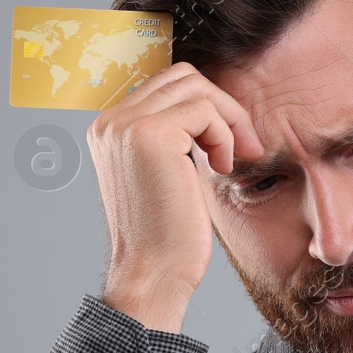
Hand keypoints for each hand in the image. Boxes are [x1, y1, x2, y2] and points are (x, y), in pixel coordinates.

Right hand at [86, 61, 262, 330]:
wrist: (153, 274)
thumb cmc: (166, 236)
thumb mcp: (167, 175)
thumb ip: (175, 138)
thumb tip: (209, 109)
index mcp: (109, 129)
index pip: (166, 86)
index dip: (207, 109)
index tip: (229, 146)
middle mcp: (109, 122)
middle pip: (182, 77)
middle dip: (222, 107)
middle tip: (243, 147)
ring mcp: (126, 126)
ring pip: (196, 88)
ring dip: (227, 121)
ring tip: (231, 161)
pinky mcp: (151, 135)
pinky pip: (205, 110)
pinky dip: (224, 136)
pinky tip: (222, 169)